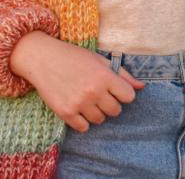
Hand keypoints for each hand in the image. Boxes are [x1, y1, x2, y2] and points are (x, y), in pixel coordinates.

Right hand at [9, 31, 145, 131]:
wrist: (43, 58)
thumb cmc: (73, 57)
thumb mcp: (99, 60)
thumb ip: (122, 74)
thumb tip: (141, 87)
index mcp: (104, 76)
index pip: (128, 96)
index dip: (122, 93)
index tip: (114, 89)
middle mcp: (93, 91)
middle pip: (116, 111)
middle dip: (110, 104)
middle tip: (98, 94)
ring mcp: (79, 103)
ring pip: (100, 120)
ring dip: (96, 112)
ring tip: (86, 99)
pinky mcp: (65, 113)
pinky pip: (83, 127)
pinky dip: (82, 121)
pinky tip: (77, 107)